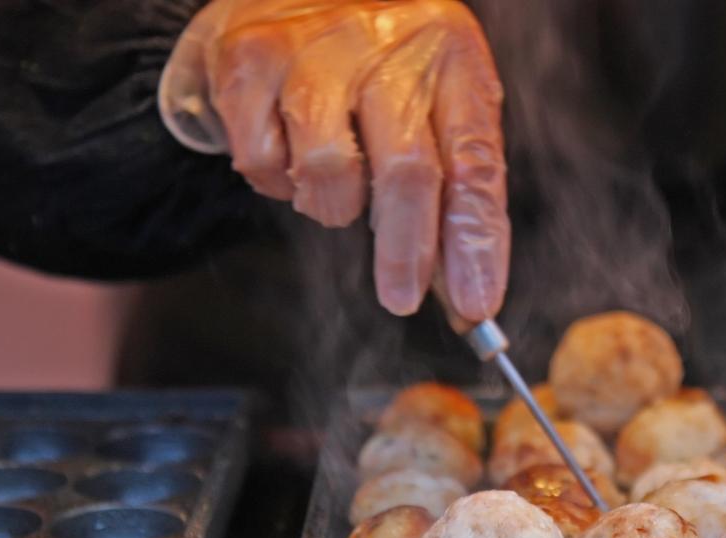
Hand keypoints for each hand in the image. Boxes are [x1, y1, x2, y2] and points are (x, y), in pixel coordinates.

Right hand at [159, 0, 509, 320]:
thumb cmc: (378, 65)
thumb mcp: (436, 105)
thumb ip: (455, 191)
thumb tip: (468, 291)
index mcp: (454, 58)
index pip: (474, 165)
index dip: (475, 243)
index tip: (476, 304)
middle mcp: (391, 45)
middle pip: (407, 170)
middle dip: (405, 250)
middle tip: (401, 298)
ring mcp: (316, 48)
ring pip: (329, 171)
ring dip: (333, 207)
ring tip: (337, 185)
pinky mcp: (249, 58)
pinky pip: (263, 160)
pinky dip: (276, 179)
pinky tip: (288, 149)